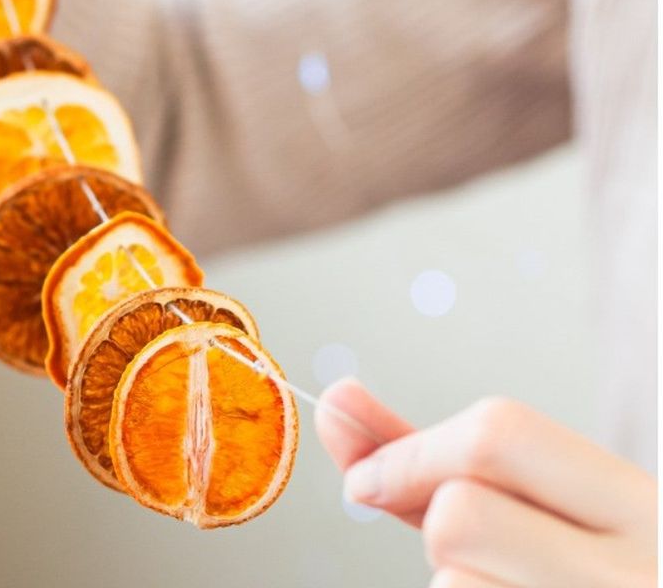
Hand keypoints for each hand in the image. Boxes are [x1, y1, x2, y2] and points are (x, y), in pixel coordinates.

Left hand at [316, 379, 656, 587]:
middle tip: (465, 540)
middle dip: (433, 521)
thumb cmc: (584, 565)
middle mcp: (631, 571)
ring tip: (511, 582)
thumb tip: (338, 401)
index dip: (411, 450)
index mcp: (640, 505)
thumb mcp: (542, 502)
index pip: (499, 433)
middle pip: (458, 513)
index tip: (368, 476)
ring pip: (450, 579)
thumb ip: (440, 456)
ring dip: (452, 576)